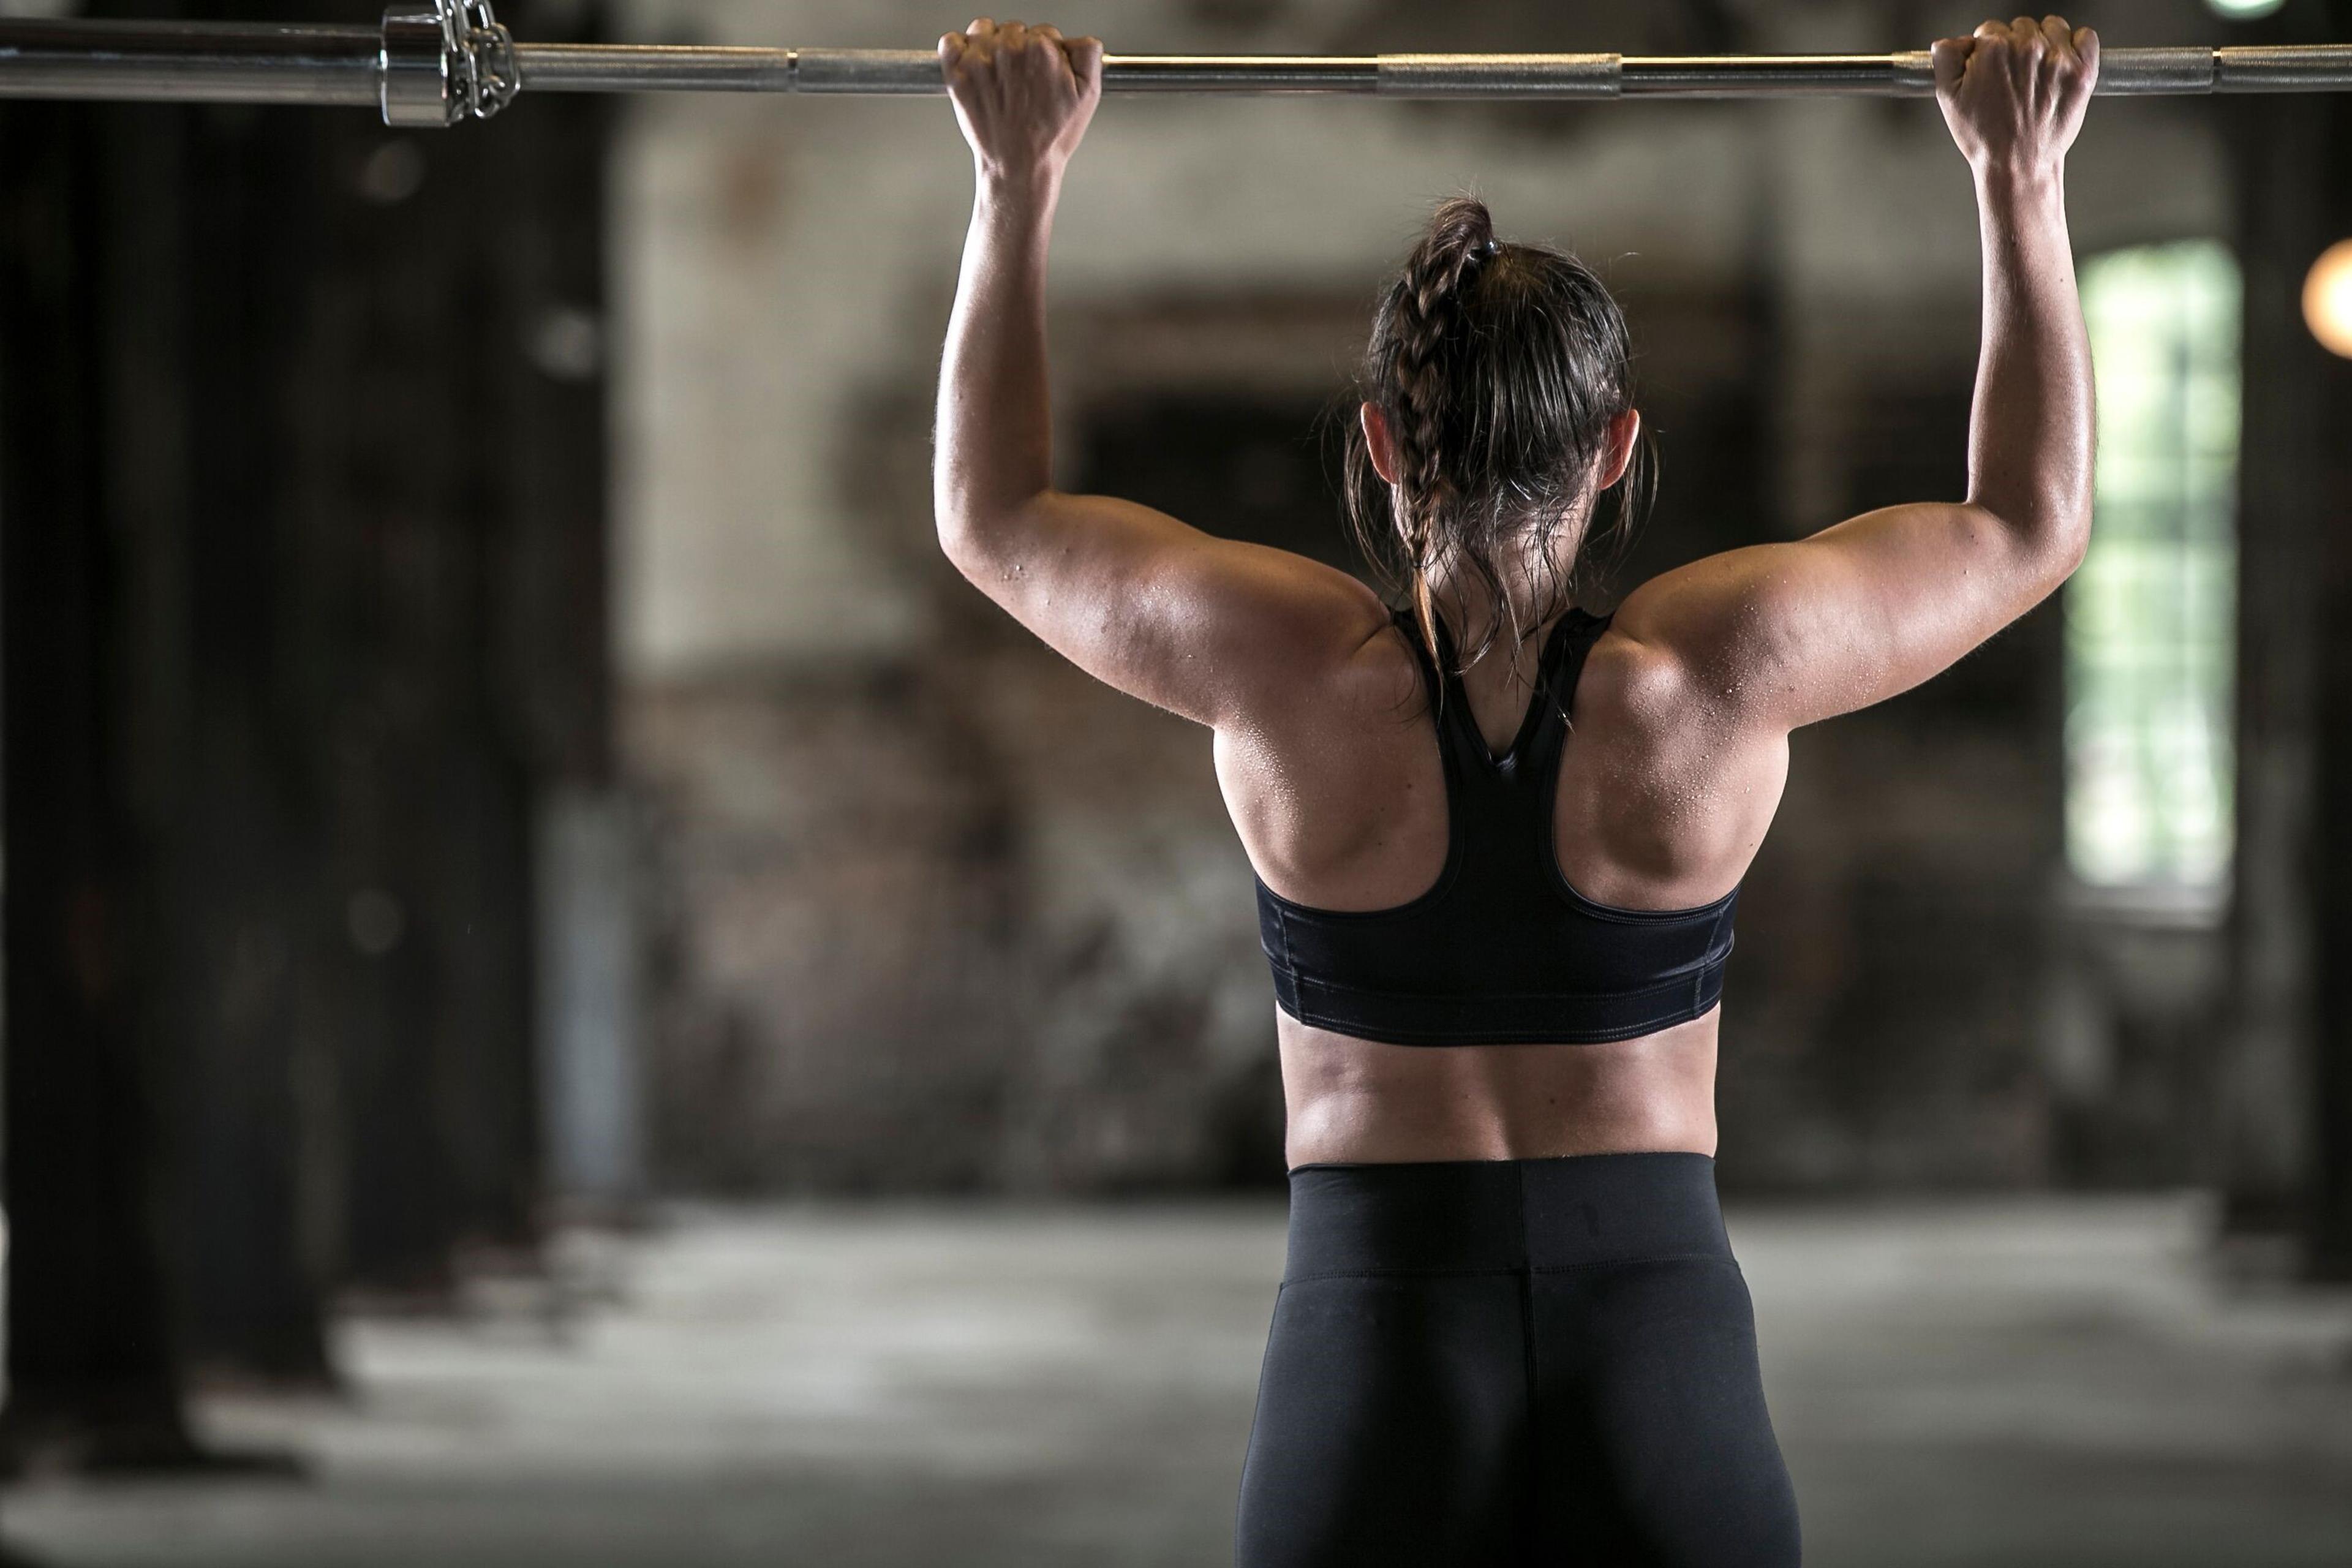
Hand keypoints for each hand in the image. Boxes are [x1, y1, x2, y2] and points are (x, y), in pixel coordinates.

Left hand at [939, 19, 1102, 185]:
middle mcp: (1009, 48)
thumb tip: (1077, 38)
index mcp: (1041, 48)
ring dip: (990, 45)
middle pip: (1014, 30)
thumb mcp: (1088, 94)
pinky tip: (972, 68)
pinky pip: (950, 41)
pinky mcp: (957, 73)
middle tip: (1021, 81)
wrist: (1019, 166)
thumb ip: (1087, 53)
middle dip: (1019, 49)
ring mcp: (979, 59)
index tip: (1042, 73)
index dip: (1046, 53)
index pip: (1043, 33)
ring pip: (983, 30)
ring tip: (998, 76)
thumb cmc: (1050, 137)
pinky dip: (958, 49)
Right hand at [1933, 16, 2097, 177]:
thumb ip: (1946, 59)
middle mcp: (2027, 48)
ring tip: (2037, 71)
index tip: (1990, 67)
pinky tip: (2063, 64)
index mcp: (1993, 49)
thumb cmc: (1983, 137)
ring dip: (2045, 41)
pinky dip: (2077, 44)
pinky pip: (2085, 37)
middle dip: (2014, 45)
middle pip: (2021, 26)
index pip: (1990, 29)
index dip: (1987, 49)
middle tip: (2012, 76)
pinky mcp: (2081, 70)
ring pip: (2052, 27)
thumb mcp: (1948, 99)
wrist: (2017, 165)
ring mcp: (2058, 58)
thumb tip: (1950, 40)